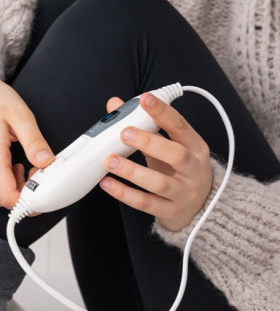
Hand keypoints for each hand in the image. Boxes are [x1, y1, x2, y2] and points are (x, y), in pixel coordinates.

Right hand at [0, 59, 53, 209]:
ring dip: (4, 190)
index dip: (27, 197)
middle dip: (18, 192)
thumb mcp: (20, 115)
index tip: (36, 185)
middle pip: (0, 201)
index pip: (8, 197)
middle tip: (27, 169)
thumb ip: (34, 141)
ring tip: (12, 166)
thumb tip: (46, 162)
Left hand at [99, 91, 212, 231]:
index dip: (162, 112)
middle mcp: (194, 170)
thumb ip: (144, 127)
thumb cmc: (180, 171)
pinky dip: (125, 193)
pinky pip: (146, 203)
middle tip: (124, 133)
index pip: (180, 126)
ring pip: (159, 183)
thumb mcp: (168, 147)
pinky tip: (107, 183)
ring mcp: (184, 193)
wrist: (203, 209)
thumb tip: (114, 104)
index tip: (144, 98)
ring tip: (110, 160)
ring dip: (132, 171)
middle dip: (149, 142)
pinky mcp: (171, 212)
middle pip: (176, 154)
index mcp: (196, 147)